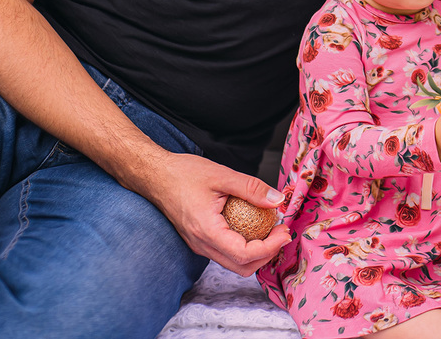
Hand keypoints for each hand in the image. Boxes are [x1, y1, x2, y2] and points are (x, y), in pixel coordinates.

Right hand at [140, 152, 291, 275]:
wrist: (155, 176)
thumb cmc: (183, 174)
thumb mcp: (222, 175)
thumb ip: (252, 188)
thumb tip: (277, 200)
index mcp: (206, 231)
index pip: (243, 254)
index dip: (269, 248)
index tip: (284, 232)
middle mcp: (202, 244)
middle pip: (241, 266)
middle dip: (267, 254)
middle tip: (282, 232)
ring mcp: (199, 244)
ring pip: (233, 262)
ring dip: (257, 252)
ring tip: (271, 229)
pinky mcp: (200, 240)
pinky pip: (226, 252)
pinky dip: (244, 246)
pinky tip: (254, 226)